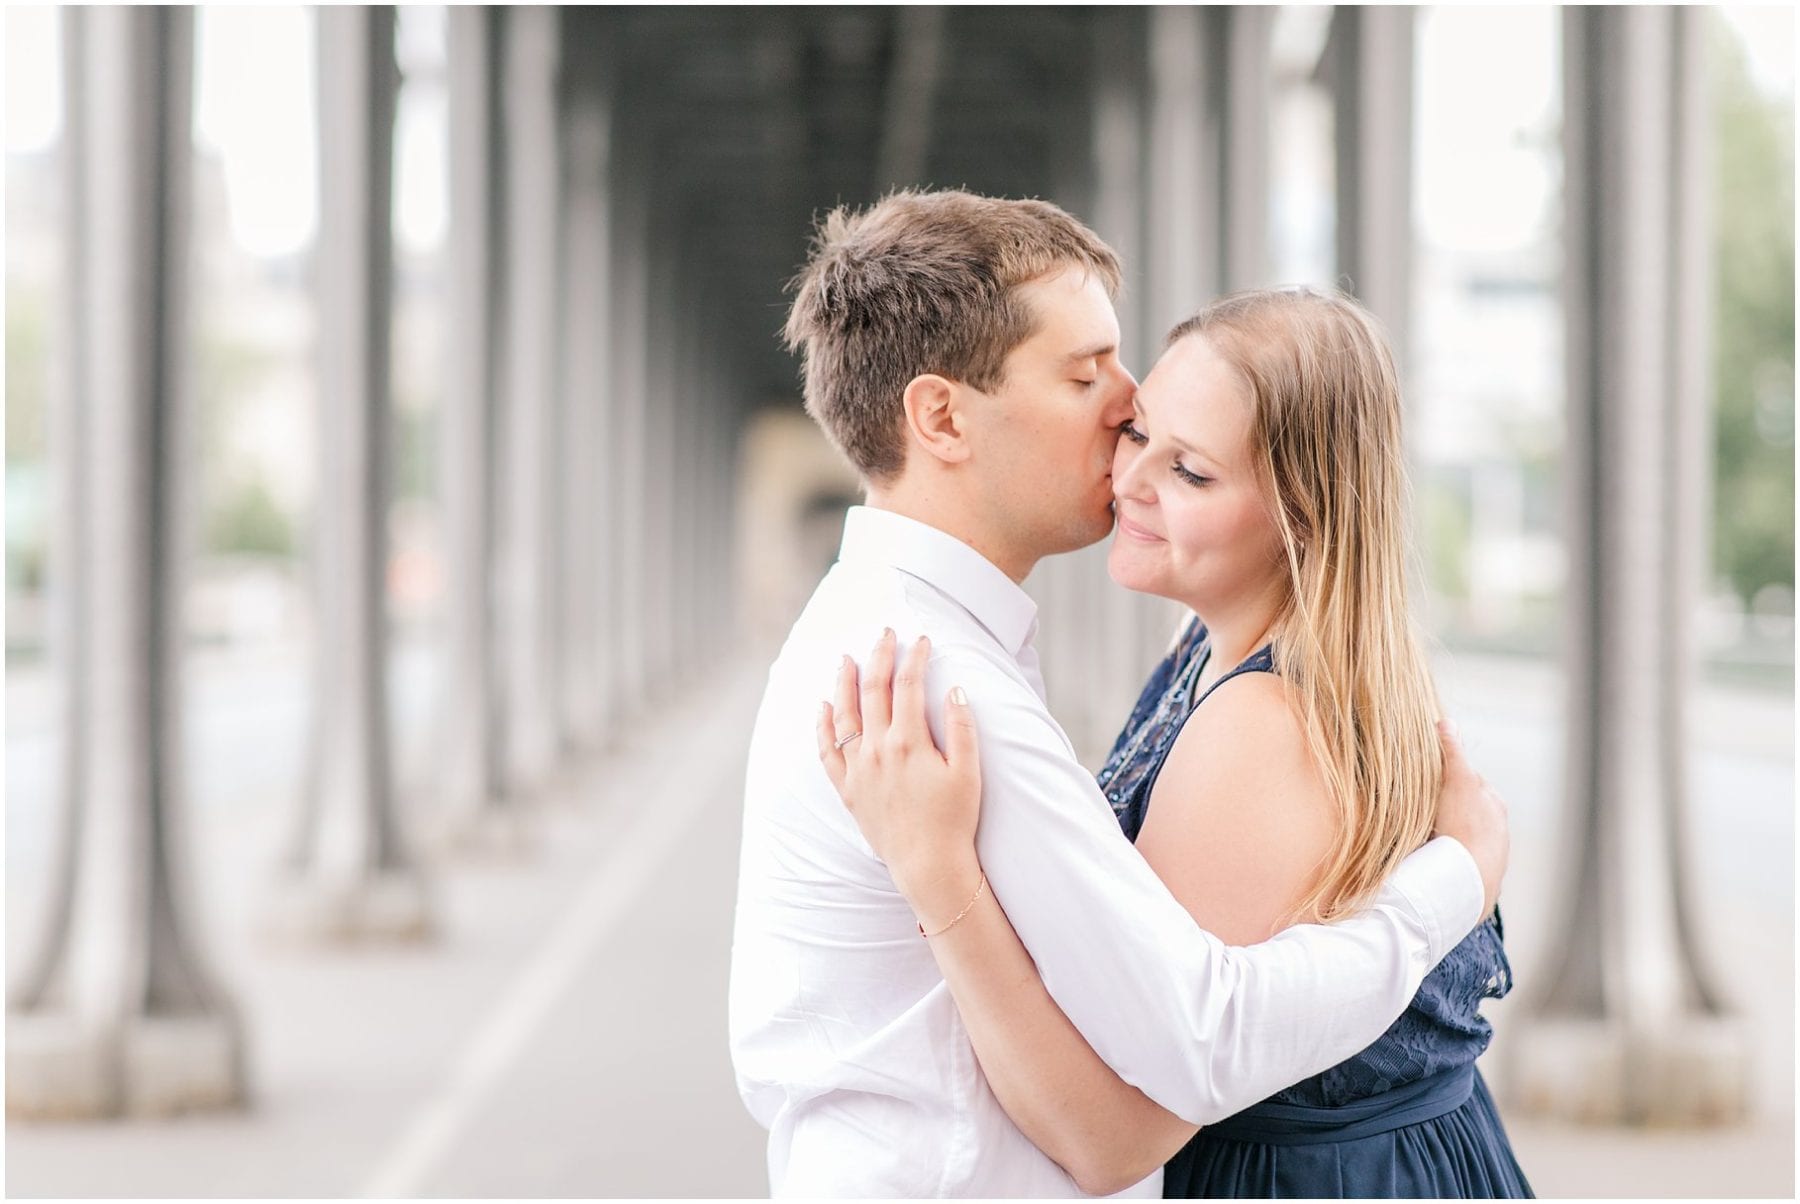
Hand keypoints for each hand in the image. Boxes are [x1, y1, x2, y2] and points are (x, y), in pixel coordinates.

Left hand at [816, 630, 982, 904]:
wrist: (928, 866)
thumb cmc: (954, 820)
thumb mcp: (968, 773)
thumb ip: (962, 727)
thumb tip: (955, 688)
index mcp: (908, 742)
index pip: (908, 685)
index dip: (915, 657)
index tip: (922, 639)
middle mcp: (877, 750)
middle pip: (873, 691)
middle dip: (879, 656)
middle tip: (884, 633)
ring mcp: (858, 770)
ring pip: (843, 715)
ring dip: (844, 683)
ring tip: (846, 659)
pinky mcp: (848, 789)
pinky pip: (826, 752)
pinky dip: (822, 727)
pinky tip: (822, 708)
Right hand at [1432, 719, 1507, 916]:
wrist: (1470, 876)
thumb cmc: (1465, 825)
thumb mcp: (1457, 780)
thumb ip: (1452, 752)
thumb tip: (1446, 722)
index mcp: (1495, 805)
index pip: (1471, 784)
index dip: (1449, 780)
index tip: (1430, 783)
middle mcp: (1497, 830)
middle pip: (1468, 811)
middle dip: (1450, 810)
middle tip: (1425, 811)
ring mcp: (1490, 854)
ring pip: (1465, 837)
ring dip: (1448, 836)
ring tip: (1426, 838)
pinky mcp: (1478, 877)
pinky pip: (1460, 861)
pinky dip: (1448, 857)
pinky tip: (1434, 859)